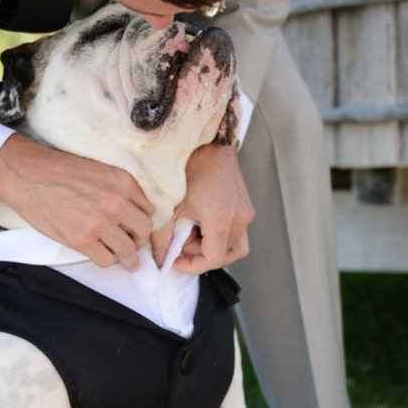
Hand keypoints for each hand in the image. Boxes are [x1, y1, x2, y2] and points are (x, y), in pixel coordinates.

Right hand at [0, 134, 154, 270]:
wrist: (27, 174)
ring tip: (128, 262)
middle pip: (144, 230)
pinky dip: (105, 260)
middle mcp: (115, 201)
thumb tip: (131, 210)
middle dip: (139, 240)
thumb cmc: (58, 170)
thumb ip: (118, 188)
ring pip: (128, 250)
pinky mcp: (81, 239)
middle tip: (133, 244)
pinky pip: (106, 259)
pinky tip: (100, 254)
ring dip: (128, 258)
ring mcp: (98, 222)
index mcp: (122, 181)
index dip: (143, 219)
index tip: (137, 226)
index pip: (148, 208)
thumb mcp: (98, 169)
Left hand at [150, 143, 253, 273]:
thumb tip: (161, 258)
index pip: (212, 259)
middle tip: (182, 240)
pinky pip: (238, 234)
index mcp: (221, 219)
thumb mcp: (169, 205)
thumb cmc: (187, 167)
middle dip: (200, 254)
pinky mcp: (246, 207)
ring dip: (214, 248)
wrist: (207, 142)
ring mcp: (246, 212)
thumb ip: (162, 236)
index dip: (191, 265)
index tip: (175, 259)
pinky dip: (221, 237)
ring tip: (194, 232)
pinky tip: (203, 223)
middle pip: (224, 256)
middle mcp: (239, 218)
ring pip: (235, 248)